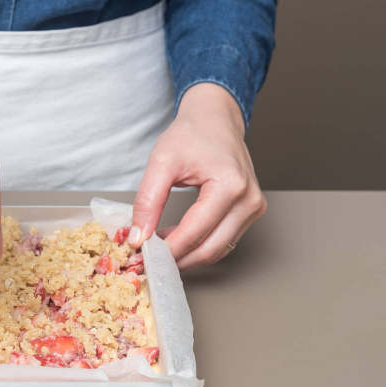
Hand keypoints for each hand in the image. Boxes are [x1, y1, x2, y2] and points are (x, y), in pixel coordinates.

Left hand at [129, 83, 266, 269]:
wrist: (215, 120)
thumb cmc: (192, 135)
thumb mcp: (161, 162)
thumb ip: (148, 201)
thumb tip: (138, 236)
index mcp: (231, 186)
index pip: (194, 232)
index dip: (166, 249)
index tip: (142, 254)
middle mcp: (249, 201)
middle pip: (209, 249)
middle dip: (176, 259)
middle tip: (148, 259)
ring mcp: (254, 209)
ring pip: (217, 251)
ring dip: (187, 256)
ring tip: (159, 249)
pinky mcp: (251, 213)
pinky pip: (223, 241)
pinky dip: (199, 247)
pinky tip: (176, 241)